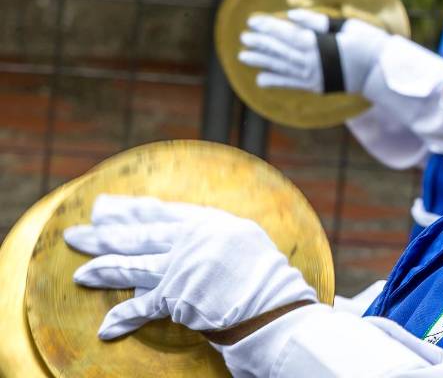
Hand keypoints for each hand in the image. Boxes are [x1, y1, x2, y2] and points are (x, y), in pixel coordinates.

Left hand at [66, 195, 316, 340]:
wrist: (275, 303)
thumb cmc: (264, 273)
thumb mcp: (242, 237)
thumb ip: (210, 233)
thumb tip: (180, 234)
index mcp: (208, 221)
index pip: (159, 212)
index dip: (130, 210)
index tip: (106, 207)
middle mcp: (191, 240)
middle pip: (138, 235)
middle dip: (104, 235)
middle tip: (76, 234)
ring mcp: (182, 268)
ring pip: (132, 267)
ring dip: (103, 271)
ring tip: (79, 274)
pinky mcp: (178, 298)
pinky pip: (143, 309)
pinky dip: (124, 319)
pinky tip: (106, 327)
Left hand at [237, 9, 388, 93]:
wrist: (381, 72)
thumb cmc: (367, 42)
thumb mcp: (344, 25)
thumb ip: (316, 21)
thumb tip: (291, 16)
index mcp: (316, 42)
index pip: (285, 32)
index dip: (267, 26)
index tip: (252, 21)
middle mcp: (310, 60)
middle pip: (279, 50)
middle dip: (260, 42)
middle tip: (244, 37)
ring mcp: (312, 75)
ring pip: (280, 67)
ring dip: (261, 61)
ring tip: (243, 56)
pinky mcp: (316, 86)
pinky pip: (291, 84)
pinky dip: (275, 82)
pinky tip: (260, 80)